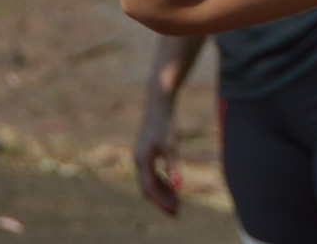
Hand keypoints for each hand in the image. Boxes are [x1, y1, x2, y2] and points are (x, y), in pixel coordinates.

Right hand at [134, 99, 181, 215]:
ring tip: (177, 201)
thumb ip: (173, 167)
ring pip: (150, 181)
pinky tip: (173, 185)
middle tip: (177, 211)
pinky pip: (152, 173)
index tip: (174, 211)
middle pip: (148, 188)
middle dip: (162, 200)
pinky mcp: (146, 152)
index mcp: (142, 162)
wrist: (159, 104)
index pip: (149, 189)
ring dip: (163, 192)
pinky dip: (162, 181)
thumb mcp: (172, 146)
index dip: (161, 202)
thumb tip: (178, 187)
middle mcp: (138, 161)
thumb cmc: (165, 124)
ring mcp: (141, 157)